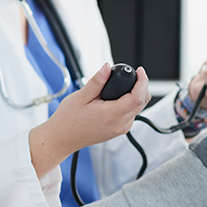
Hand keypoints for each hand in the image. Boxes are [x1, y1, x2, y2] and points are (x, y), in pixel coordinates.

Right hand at [30, 63, 150, 177]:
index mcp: (111, 115)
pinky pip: (132, 114)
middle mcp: (120, 124)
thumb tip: (107, 67)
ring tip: (121, 85)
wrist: (63, 138)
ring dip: (136, 94)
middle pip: (142, 102)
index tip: (139, 71)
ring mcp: (121, 128)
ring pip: (138, 108)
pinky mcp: (120, 130)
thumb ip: (97, 81)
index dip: (142, 81)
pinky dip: (130, 103)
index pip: (138, 97)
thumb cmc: (68, 120)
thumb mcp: (80, 97)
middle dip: (141, 85)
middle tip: (130, 75)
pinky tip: (117, 98)